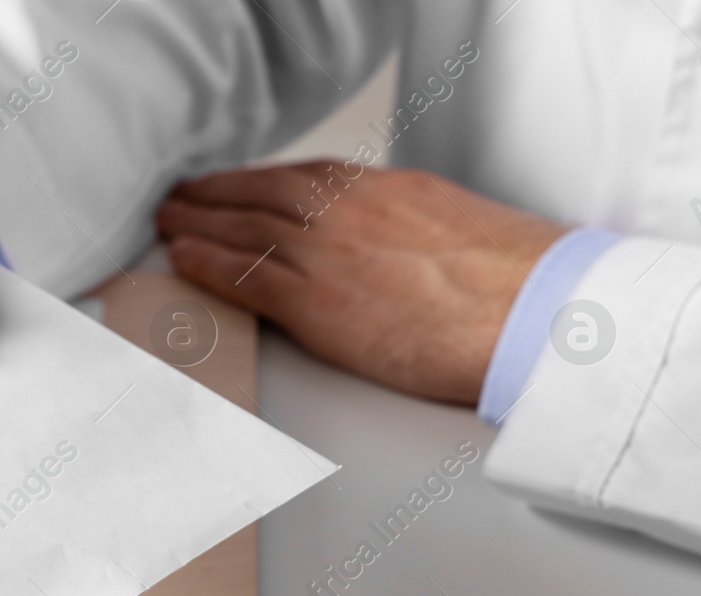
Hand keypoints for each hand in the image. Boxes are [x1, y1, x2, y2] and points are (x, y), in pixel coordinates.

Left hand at [156, 161, 566, 404]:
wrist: (532, 313)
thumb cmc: (515, 283)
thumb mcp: (459, 232)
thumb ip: (414, 232)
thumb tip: (404, 250)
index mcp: (388, 191)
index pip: (309, 177)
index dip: (264, 182)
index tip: (240, 185)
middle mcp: (350, 213)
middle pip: (265, 194)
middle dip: (218, 195)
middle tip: (183, 197)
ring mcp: (329, 255)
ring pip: (245, 229)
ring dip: (199, 223)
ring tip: (169, 223)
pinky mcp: (317, 304)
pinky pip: (246, 277)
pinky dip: (207, 265)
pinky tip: (183, 260)